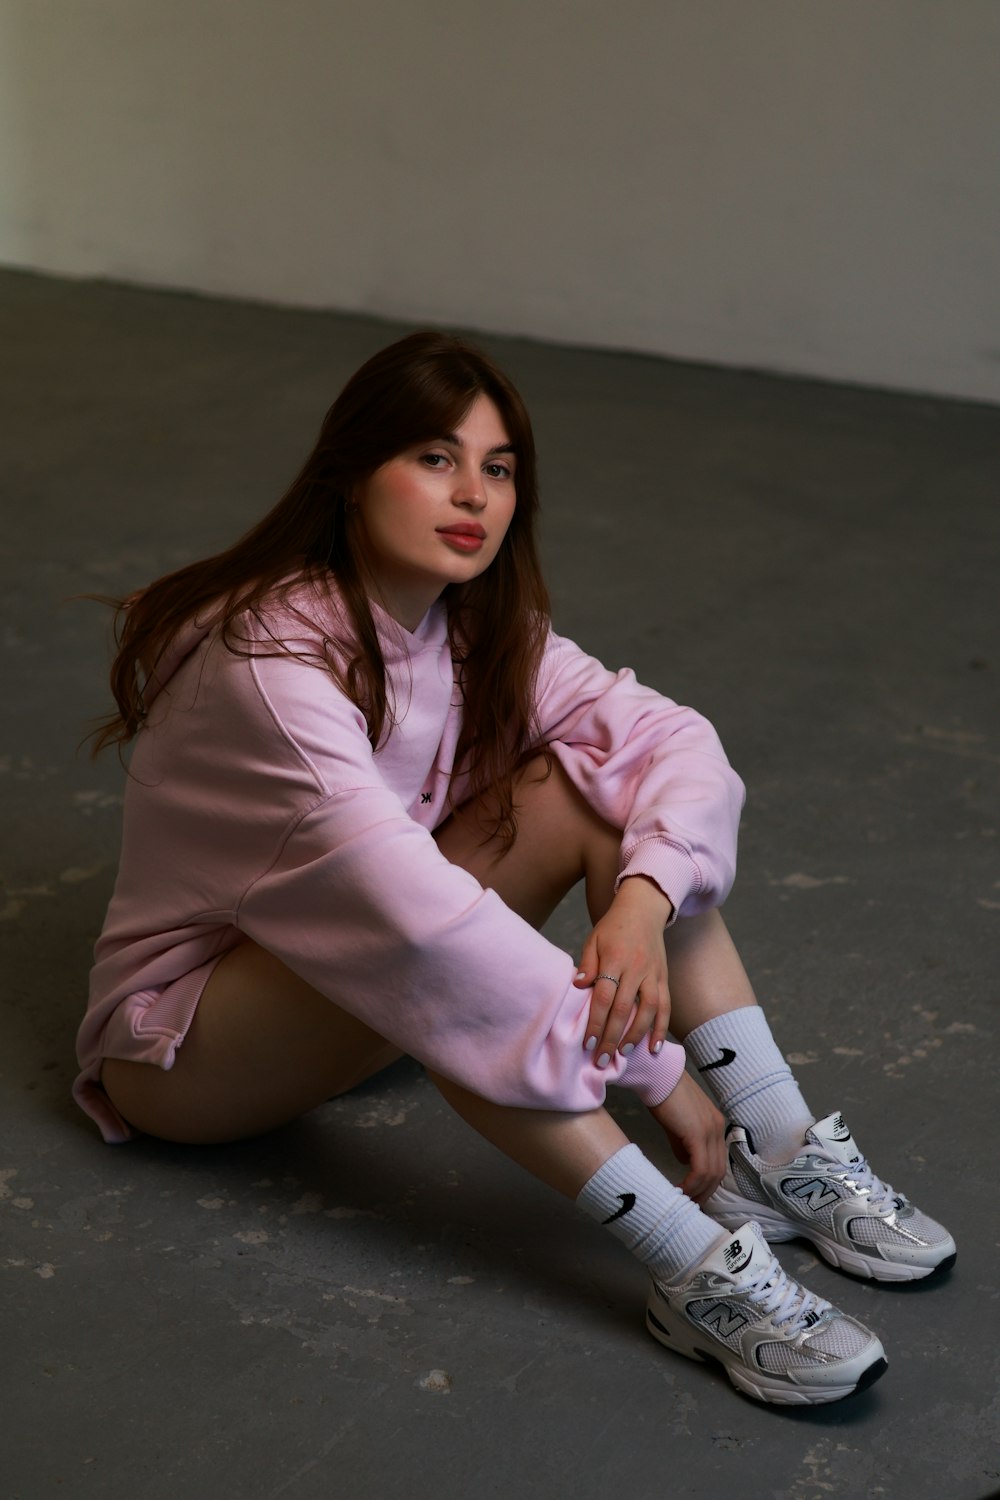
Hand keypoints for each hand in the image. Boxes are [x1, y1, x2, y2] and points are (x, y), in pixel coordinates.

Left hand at [573, 876, 673, 1062]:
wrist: (643, 909)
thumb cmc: (613, 927)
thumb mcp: (594, 940)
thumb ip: (587, 964)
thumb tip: (578, 986)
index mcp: (615, 958)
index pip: (604, 996)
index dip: (596, 1022)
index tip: (588, 1044)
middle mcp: (636, 968)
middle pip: (624, 1008)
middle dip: (612, 1037)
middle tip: (602, 1060)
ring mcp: (653, 974)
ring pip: (648, 1010)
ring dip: (636, 1035)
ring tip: (623, 1054)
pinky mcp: (664, 978)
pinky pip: (665, 1006)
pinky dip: (660, 1028)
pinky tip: (653, 1047)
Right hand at [648, 1072, 726, 1203]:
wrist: (658, 1075)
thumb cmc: (663, 1095)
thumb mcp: (676, 1124)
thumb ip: (683, 1143)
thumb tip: (685, 1161)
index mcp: (715, 1125)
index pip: (718, 1162)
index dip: (708, 1183)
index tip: (694, 1195)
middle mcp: (718, 1129)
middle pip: (718, 1171)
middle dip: (705, 1192)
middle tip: (690, 1205)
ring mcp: (710, 1131)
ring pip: (711, 1173)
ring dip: (698, 1191)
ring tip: (682, 1200)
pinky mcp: (698, 1133)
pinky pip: (700, 1168)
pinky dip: (692, 1183)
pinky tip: (680, 1189)